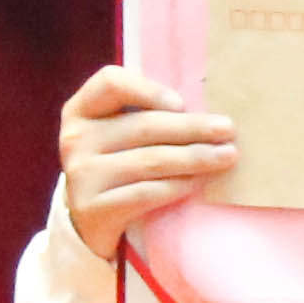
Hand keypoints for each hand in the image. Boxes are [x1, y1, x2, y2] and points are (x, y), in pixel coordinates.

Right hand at [57, 64, 235, 260]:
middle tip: (228, 130)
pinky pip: (146, 193)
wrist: (90, 219)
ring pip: (150, 161)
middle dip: (192, 128)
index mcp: (80, 110)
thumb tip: (205, 109)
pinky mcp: (94, 208)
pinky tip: (200, 181)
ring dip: (195, 157)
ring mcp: (82, 175)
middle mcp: (75, 139)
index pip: (111, 83)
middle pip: (143, 125)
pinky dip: (178, 185)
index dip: (149, 89)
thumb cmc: (116, 164)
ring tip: (227, 156)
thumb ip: (144, 114)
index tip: (182, 103)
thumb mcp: (117, 133)